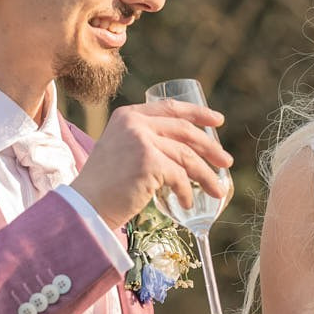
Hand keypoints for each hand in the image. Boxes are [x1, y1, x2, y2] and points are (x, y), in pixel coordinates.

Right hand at [71, 100, 234, 221]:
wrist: (86, 205)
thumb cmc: (106, 185)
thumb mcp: (123, 151)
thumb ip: (146, 142)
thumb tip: (186, 150)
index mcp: (129, 116)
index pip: (170, 108)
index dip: (198, 113)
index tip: (218, 121)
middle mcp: (135, 123)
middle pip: (185, 130)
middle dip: (210, 147)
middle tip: (227, 162)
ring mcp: (142, 140)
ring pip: (187, 156)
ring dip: (206, 176)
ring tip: (218, 191)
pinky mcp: (149, 162)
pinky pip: (179, 177)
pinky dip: (187, 192)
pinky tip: (188, 203)